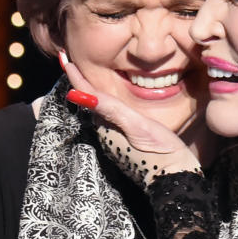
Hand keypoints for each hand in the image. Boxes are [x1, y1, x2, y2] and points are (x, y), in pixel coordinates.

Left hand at [63, 56, 200, 187]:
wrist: (174, 180)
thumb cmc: (160, 151)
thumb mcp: (137, 126)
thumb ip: (110, 109)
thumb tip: (77, 95)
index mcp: (106, 125)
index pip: (86, 96)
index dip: (75, 76)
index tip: (63, 58)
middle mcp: (105, 132)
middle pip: (89, 102)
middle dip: (80, 82)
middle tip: (72, 61)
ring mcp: (114, 139)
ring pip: (100, 111)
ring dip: (92, 92)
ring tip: (87, 73)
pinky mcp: (124, 144)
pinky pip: (110, 119)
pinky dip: (106, 104)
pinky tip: (111, 97)